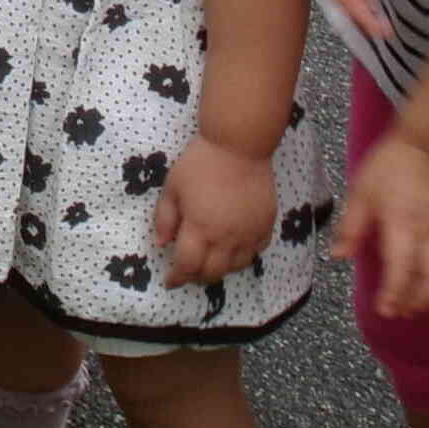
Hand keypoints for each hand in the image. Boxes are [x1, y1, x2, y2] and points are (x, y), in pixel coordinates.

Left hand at [152, 133, 279, 287]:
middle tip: (189, 272)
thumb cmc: (200, 164)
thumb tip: (162, 244)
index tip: (170, 281)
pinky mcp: (266, 225)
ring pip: (236, 267)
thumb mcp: (172, 188)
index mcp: (199, 229)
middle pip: (212, 272)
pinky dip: (244, 257)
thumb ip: (164, 219)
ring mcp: (249, 233)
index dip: (177, 278)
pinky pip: (256, 252)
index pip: (187, 266)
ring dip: (221, 270)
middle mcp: (226, 238)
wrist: (239, 146)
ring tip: (211, 263)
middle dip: (196, 277)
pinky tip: (235, 250)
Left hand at [330, 130, 428, 318]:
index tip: (386, 310)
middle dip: (418, 300)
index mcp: (402, 223)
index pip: (401, 268)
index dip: (395, 293)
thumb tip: (339, 257)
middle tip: (403, 313)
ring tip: (420, 304)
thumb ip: (351, 227)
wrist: (426, 143)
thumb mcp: (361, 192)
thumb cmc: (388, 167)